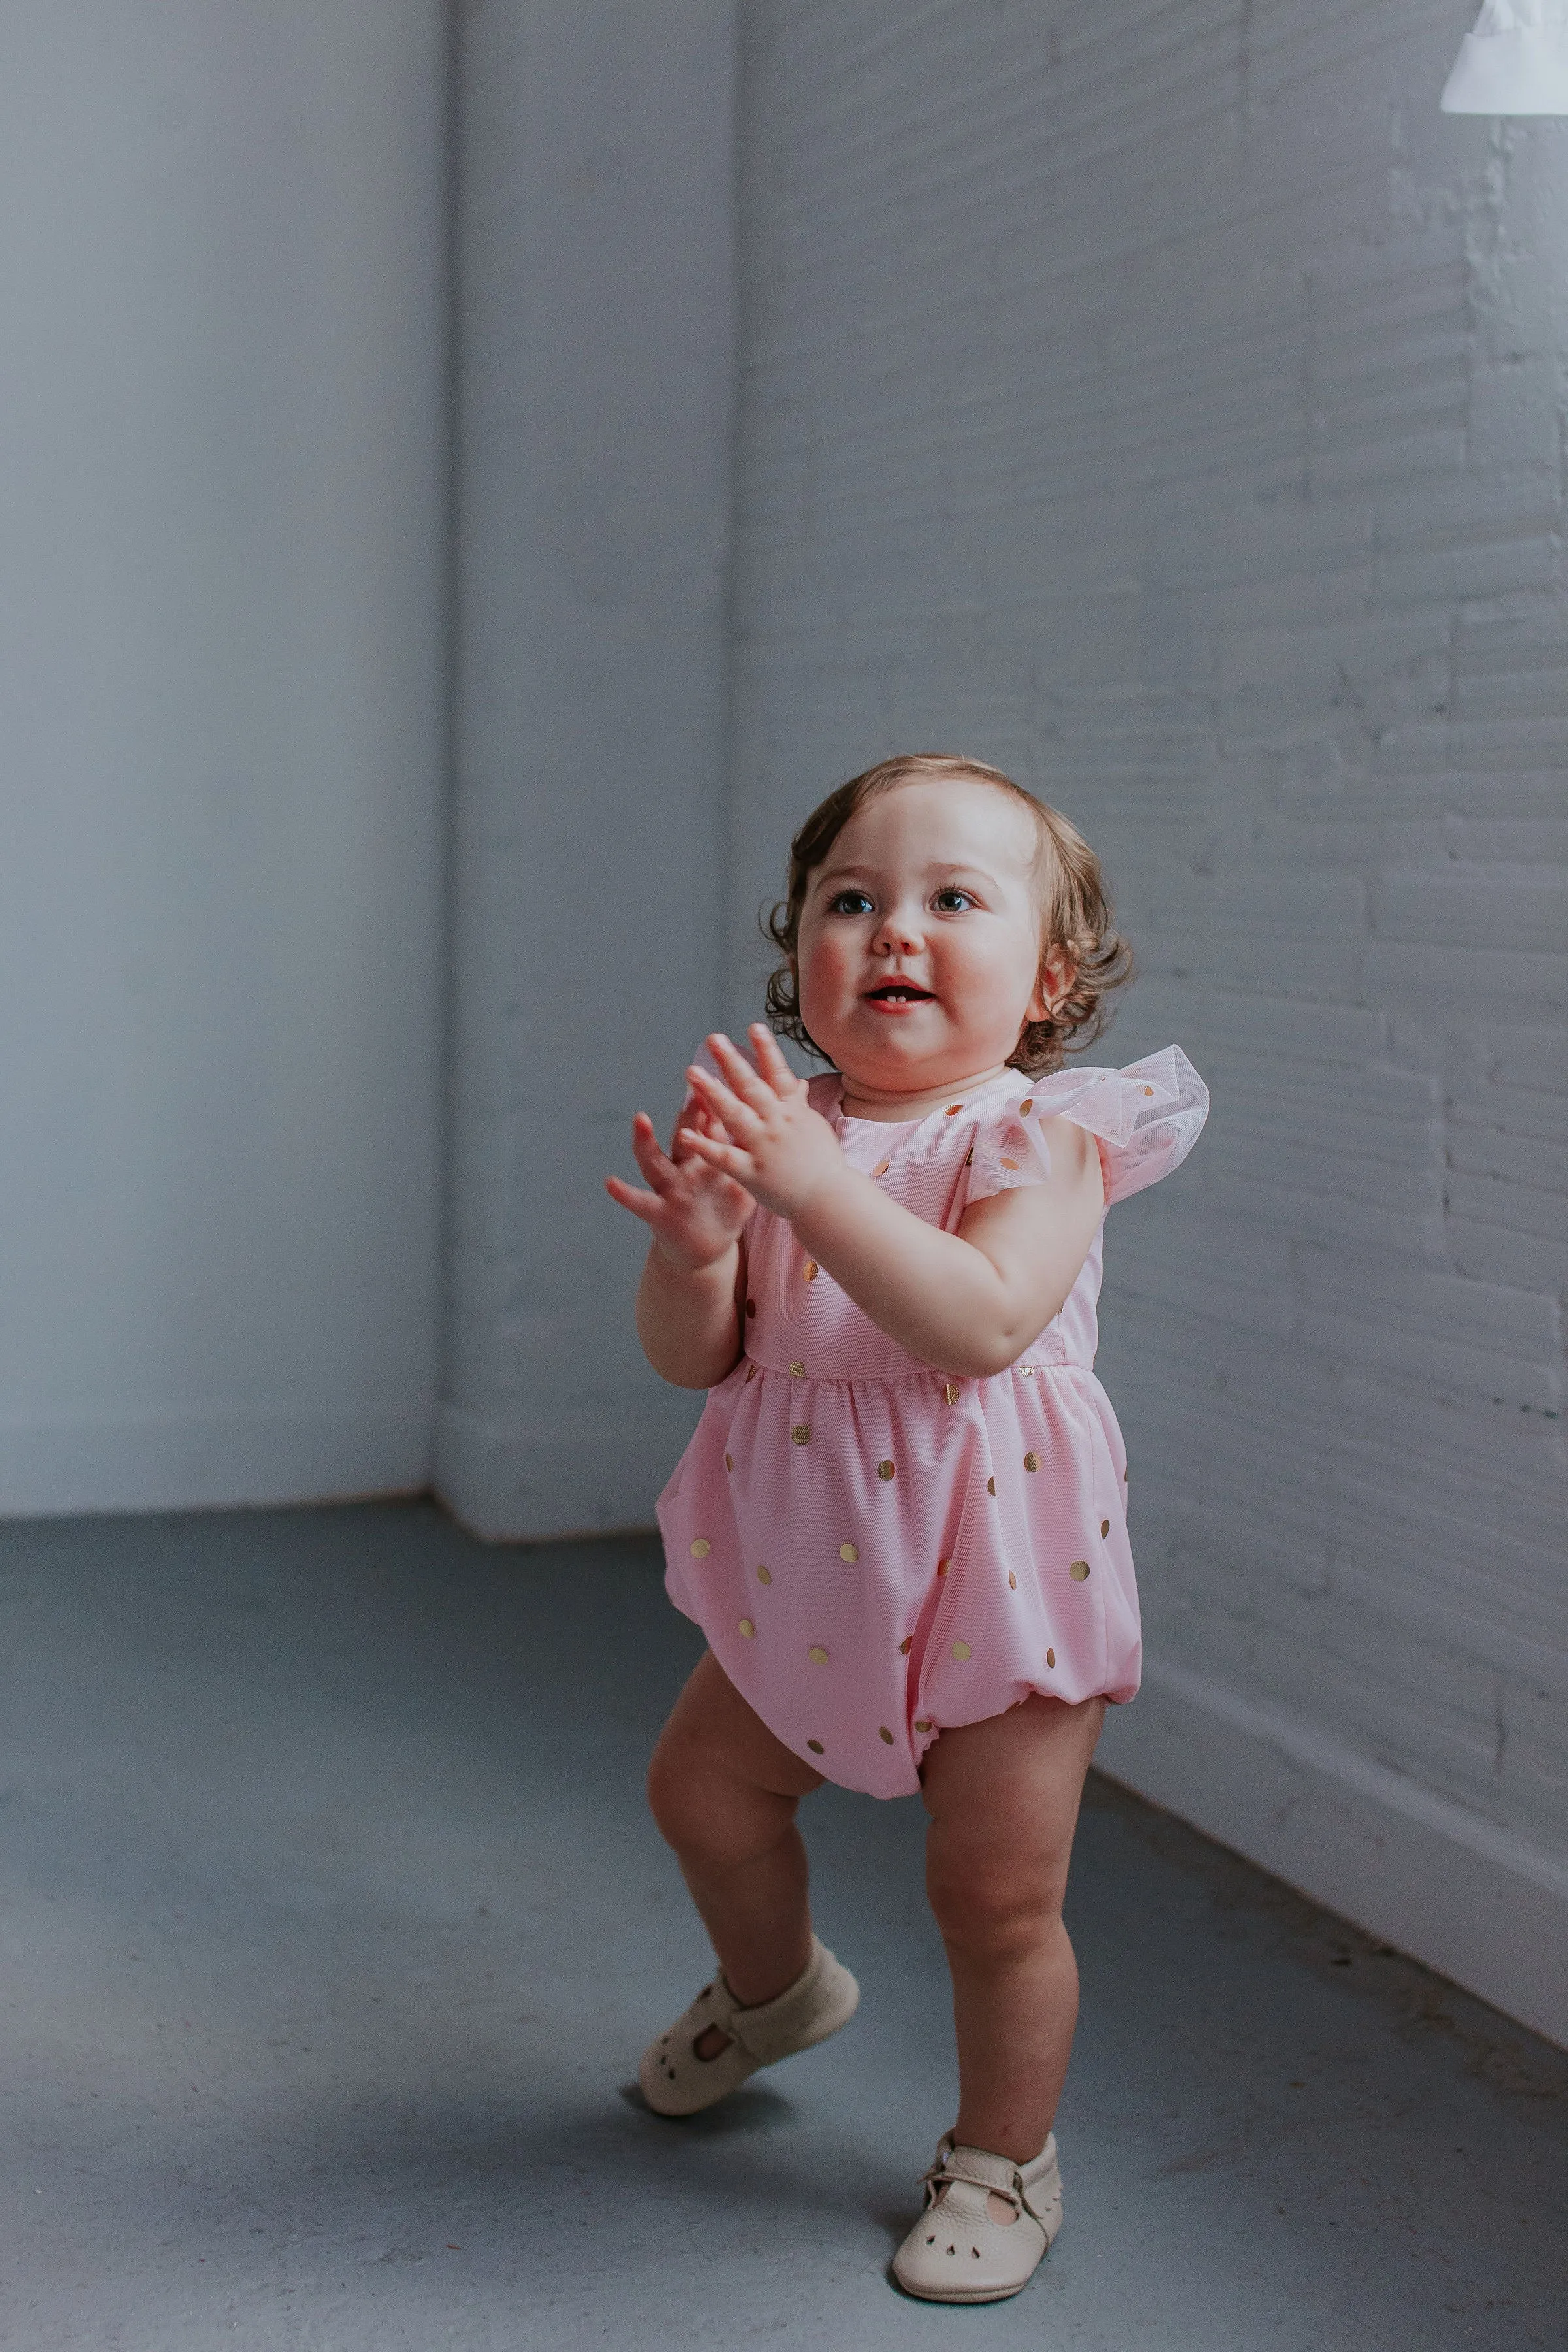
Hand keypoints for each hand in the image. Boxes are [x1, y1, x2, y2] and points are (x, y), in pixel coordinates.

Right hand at [604, 1091, 754, 1270]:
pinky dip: (625, 1194)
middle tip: (693, 1090)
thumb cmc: (723, 1209)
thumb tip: (773, 1122)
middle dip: (688, 1115)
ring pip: (656, 1160)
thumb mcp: (739, 1178)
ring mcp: (670, 1187)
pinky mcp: (658, 1212)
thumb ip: (750, 1151)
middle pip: (685, 1136)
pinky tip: (611, 1183)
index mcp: (707, 1157)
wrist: (705, 1249)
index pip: (712, 1126)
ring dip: (646, 1140)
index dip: (719, 1104)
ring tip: (641, 1119)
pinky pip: (640, 1202)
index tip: (727, 1076)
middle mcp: (685, 1166)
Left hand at [676, 1026, 846, 1220]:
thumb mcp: (814, 1127)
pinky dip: (704, 1145)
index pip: (778, 1074)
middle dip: (732, 1062)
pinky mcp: (751, 1173)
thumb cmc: (822, 1163)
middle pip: (751, 1088)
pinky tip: (684, 1133)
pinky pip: (724, 1157)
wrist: (828, 1200)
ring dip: (713, 1093)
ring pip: (735, 1115)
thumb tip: (797, 1082)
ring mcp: (763, 1148)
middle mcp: (777, 1124)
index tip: (753, 1026)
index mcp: (792, 1111)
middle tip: (713, 1039)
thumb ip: (798, 1104)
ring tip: (692, 1073)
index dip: (766, 1050)